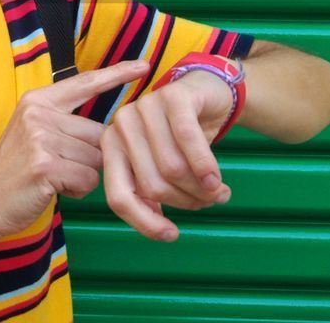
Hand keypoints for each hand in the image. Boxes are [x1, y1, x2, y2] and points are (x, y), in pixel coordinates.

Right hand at [0, 59, 151, 240]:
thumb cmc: (16, 173)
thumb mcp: (35, 135)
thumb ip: (66, 125)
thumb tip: (114, 131)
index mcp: (38, 100)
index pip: (85, 83)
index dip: (117, 74)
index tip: (144, 66)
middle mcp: (39, 113)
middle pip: (99, 134)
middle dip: (91, 159)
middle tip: (59, 170)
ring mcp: (40, 138)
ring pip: (96, 159)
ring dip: (83, 177)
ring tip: (53, 180)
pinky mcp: (45, 165)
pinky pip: (88, 179)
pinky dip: (77, 190)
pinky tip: (52, 189)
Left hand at [100, 69, 235, 241]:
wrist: (206, 93)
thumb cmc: (181, 137)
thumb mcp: (162, 167)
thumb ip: (155, 195)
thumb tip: (161, 229)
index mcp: (111, 147)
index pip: (119, 196)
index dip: (144, 222)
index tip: (171, 236)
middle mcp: (121, 125)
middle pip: (152, 185)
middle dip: (185, 202)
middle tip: (208, 201)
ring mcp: (144, 107)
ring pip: (172, 167)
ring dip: (201, 188)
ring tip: (218, 190)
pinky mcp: (172, 96)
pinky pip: (188, 141)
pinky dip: (205, 166)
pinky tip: (217, 180)